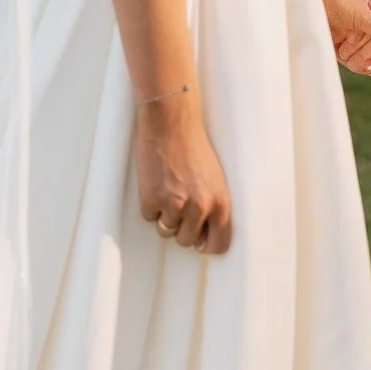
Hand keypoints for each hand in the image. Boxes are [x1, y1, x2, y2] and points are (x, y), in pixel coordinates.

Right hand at [135, 88, 231, 252]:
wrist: (171, 124)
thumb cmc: (194, 147)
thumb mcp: (215, 179)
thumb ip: (213, 206)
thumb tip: (204, 235)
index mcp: (221, 203)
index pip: (219, 245)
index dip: (207, 245)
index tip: (200, 240)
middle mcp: (200, 208)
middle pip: (187, 241)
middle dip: (181, 227)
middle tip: (178, 203)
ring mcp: (175, 206)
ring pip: (166, 232)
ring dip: (164, 216)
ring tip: (168, 188)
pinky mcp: (152, 200)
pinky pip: (149, 217)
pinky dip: (150, 204)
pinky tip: (155, 182)